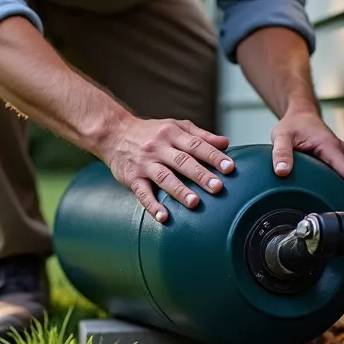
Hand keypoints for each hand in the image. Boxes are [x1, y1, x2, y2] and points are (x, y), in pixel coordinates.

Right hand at [98, 116, 234, 222]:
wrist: (114, 133)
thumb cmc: (150, 132)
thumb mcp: (175, 126)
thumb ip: (200, 135)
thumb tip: (225, 143)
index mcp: (172, 133)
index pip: (196, 145)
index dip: (213, 156)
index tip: (229, 168)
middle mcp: (158, 147)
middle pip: (182, 161)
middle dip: (200, 175)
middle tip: (217, 188)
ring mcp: (145, 163)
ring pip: (164, 177)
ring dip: (179, 190)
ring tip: (194, 203)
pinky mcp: (132, 178)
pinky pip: (142, 193)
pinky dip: (152, 205)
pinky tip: (163, 217)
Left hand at [271, 109, 343, 209]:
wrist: (300, 114)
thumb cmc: (293, 124)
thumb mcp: (282, 136)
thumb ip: (280, 152)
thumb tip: (281, 171)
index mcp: (330, 147)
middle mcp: (339, 152)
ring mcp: (338, 156)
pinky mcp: (334, 160)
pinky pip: (340, 176)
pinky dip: (340, 188)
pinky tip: (335, 203)